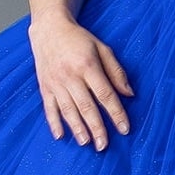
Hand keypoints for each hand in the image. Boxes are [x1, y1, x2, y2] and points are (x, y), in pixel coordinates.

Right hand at [28, 15, 133, 149]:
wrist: (48, 29)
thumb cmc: (79, 39)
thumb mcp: (102, 48)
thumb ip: (116, 71)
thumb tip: (129, 94)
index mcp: (87, 65)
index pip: (105, 94)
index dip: (116, 113)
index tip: (124, 128)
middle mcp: (70, 76)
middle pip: (86, 106)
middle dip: (96, 127)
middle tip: (104, 145)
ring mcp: (55, 82)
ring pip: (68, 110)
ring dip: (77, 128)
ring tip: (86, 143)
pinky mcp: (45, 87)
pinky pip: (49, 108)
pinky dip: (54, 123)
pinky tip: (61, 136)